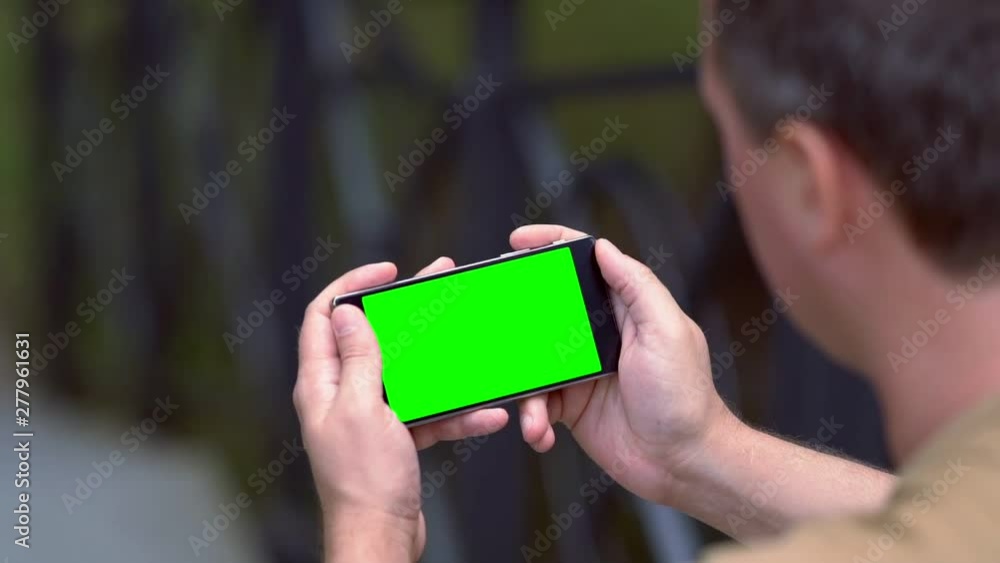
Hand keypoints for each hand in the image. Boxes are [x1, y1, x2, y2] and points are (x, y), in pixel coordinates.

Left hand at [293, 259, 508, 561]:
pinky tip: (486, 413)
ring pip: (407, 373)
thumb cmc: (364, 481)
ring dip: (440, 361)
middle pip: (372, 338)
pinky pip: (428, 412)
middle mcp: (341, 395)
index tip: (388, 272)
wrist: (382, 538)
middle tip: (436, 286)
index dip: (352, 286)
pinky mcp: (395, 437)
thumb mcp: (363, 409)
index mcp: (322, 383)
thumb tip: (344, 311)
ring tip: (471, 340)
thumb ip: (357, 358)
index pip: (324, 317)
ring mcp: (369, 416)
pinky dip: (455, 412)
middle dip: (407, 313)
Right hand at [512, 225, 739, 504]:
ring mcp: (582, 371)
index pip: (585, 265)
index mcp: (624, 310)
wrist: (682, 463)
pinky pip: (538, 403)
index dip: (551, 246)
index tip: (518, 242)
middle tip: (492, 314)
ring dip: (523, 381)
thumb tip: (604, 248)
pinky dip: (534, 418)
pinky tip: (540, 432)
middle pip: (547, 309)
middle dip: (515, 312)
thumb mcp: (667, 331)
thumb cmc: (684, 397)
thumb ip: (636, 286)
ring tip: (531, 408)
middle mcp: (599, 336)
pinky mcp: (571, 407)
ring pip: (534, 360)